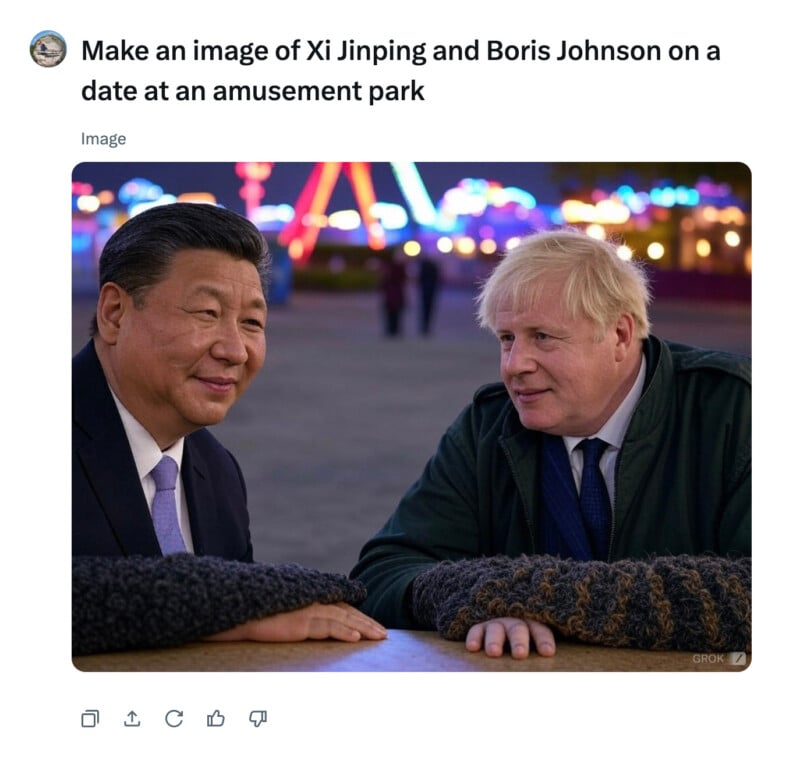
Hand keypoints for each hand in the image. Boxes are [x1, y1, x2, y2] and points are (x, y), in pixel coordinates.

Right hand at [205, 602, 387, 643]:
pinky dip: (344, 631)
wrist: (236, 609)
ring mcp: (307, 608)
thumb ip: (301, 612)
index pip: (340, 606)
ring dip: (363, 628)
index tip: (373, 627)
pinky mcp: (300, 620)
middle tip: (384, 634)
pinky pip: (328, 626)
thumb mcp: (283, 609)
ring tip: (379, 637)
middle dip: (367, 622)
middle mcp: (312, 599)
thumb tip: (312, 624)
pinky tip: (357, 638)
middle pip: (347, 610)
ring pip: (343, 618)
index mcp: (310, 596)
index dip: (358, 616)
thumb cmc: (256, 611)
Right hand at [465, 617, 555, 658]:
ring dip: (495, 640)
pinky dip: (474, 638)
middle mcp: (515, 623)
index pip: (540, 630)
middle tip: (520, 654)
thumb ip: (541, 662)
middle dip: (519, 641)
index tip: (547, 652)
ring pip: (496, 629)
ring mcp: (497, 624)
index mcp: (533, 627)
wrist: (504, 631)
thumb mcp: (537, 651)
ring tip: (494, 653)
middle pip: (518, 629)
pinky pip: (476, 630)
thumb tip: (557, 688)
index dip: (543, 640)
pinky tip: (472, 648)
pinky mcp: (481, 627)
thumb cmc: (527, 649)